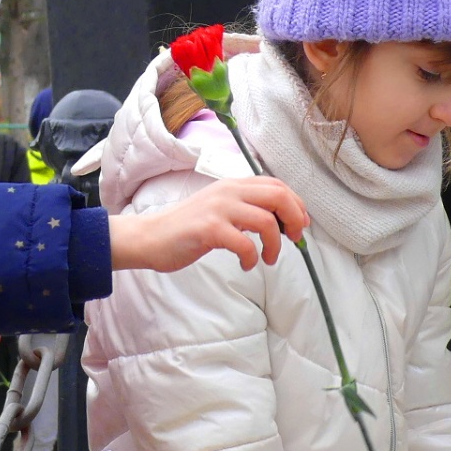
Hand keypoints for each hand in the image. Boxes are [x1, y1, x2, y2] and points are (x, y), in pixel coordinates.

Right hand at [108, 178, 310, 272]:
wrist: (150, 236)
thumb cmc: (187, 228)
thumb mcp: (219, 209)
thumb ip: (245, 209)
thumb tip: (279, 221)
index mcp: (233, 185)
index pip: (277, 186)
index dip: (296, 204)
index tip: (300, 224)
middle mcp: (228, 192)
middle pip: (278, 196)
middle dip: (294, 219)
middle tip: (293, 239)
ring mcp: (218, 209)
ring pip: (266, 221)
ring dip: (275, 244)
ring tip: (268, 259)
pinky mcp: (209, 229)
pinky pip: (245, 244)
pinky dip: (252, 258)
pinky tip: (247, 264)